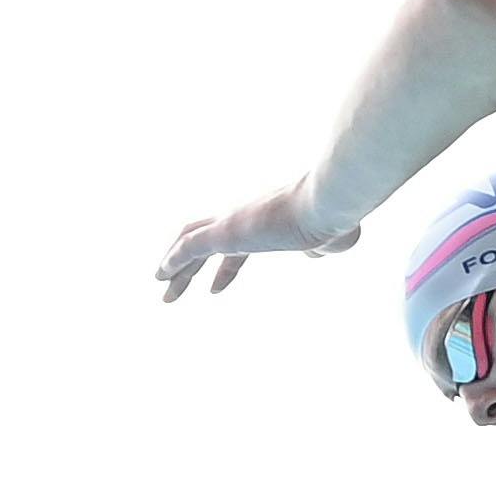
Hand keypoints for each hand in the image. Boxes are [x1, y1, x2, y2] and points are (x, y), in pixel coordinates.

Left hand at [157, 192, 355, 300]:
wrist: (329, 205)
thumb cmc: (334, 220)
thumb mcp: (332, 240)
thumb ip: (319, 245)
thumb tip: (314, 250)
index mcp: (264, 222)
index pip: (235, 248)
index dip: (224, 270)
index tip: (214, 289)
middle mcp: (243, 217)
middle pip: (203, 237)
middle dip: (186, 263)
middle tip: (169, 283)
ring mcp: (233, 222)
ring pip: (190, 242)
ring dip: (174, 268)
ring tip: (162, 291)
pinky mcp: (226, 231)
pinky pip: (189, 247)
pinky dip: (172, 260)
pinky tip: (161, 275)